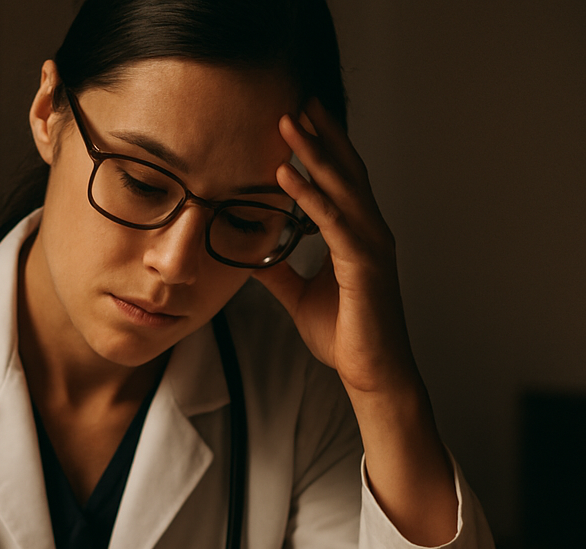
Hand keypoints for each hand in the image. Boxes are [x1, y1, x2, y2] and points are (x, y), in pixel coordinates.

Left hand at [256, 99, 416, 396]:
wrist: (370, 372)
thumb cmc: (344, 336)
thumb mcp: (300, 296)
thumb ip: (280, 271)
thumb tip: (252, 254)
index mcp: (357, 237)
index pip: (340, 182)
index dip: (322, 149)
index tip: (300, 121)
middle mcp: (369, 232)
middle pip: (345, 171)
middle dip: (321, 135)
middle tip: (296, 102)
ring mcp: (371, 245)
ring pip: (340, 187)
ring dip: (313, 153)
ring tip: (287, 123)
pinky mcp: (364, 264)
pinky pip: (333, 222)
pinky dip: (309, 197)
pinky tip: (285, 177)